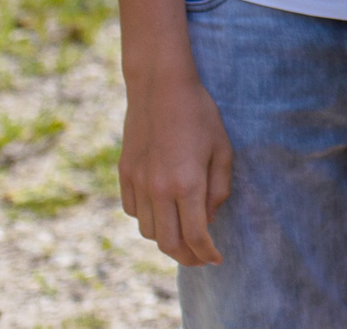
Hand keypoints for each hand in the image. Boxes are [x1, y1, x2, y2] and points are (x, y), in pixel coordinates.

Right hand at [119, 66, 232, 265]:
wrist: (160, 87)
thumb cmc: (199, 114)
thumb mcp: (222, 149)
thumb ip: (218, 189)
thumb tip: (209, 219)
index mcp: (187, 184)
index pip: (196, 235)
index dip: (207, 253)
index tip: (217, 259)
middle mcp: (159, 189)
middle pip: (168, 243)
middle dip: (187, 257)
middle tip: (200, 259)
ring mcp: (138, 183)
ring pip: (148, 231)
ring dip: (166, 240)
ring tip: (183, 236)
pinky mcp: (124, 174)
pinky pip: (133, 212)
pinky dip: (148, 220)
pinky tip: (162, 212)